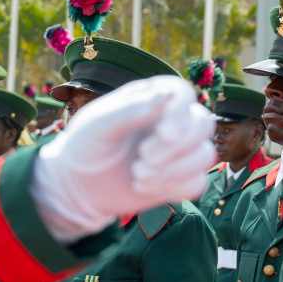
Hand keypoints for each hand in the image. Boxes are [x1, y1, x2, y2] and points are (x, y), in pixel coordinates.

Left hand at [32, 76, 214, 241]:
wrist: (76, 186)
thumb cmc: (84, 146)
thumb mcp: (98, 125)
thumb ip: (130, 109)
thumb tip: (166, 94)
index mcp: (150, 99)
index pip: (183, 93)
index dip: (181, 113)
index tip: (164, 134)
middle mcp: (170, 121)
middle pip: (203, 123)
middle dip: (177, 146)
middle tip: (143, 157)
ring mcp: (177, 151)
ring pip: (205, 155)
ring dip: (174, 170)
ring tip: (137, 175)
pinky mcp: (178, 179)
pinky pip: (197, 182)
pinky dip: (173, 188)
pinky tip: (142, 187)